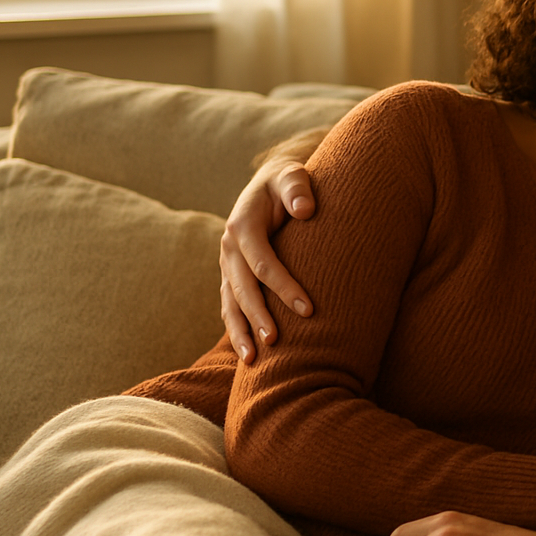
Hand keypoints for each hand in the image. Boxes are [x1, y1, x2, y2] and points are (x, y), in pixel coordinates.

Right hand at [220, 156, 316, 362]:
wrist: (270, 185)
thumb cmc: (287, 183)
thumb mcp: (292, 175)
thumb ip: (297, 188)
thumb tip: (305, 210)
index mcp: (242, 226)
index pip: (263, 262)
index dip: (283, 286)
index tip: (308, 309)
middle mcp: (228, 248)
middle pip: (242, 289)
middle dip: (258, 316)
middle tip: (276, 342)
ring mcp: (227, 264)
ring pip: (230, 303)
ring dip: (240, 331)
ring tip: (252, 360)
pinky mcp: (231, 275)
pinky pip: (230, 305)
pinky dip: (236, 328)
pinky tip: (247, 352)